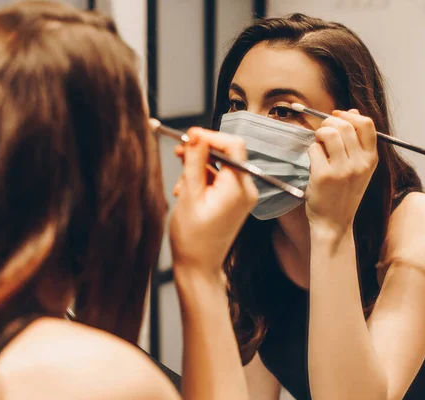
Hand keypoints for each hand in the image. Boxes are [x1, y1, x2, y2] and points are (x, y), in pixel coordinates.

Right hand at [169, 128, 257, 281]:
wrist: (198, 267)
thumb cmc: (192, 237)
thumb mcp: (189, 194)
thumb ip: (194, 162)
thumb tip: (197, 135)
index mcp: (238, 188)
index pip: (233, 145)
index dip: (210, 136)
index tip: (189, 135)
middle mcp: (246, 189)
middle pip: (227, 154)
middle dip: (201, 152)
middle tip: (179, 153)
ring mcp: (242, 196)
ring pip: (220, 166)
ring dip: (198, 168)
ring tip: (180, 185)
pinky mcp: (235, 201)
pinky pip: (219, 179)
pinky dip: (202, 180)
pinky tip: (187, 192)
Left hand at [306, 109, 377, 235]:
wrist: (335, 223)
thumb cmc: (344, 193)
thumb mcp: (360, 168)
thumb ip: (357, 142)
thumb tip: (352, 112)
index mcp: (371, 159)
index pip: (366, 124)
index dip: (348, 116)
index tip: (337, 116)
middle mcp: (360, 163)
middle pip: (344, 125)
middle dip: (328, 123)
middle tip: (322, 133)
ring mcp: (342, 169)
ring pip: (329, 133)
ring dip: (319, 134)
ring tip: (319, 145)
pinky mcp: (324, 175)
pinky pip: (314, 149)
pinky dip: (311, 151)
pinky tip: (314, 162)